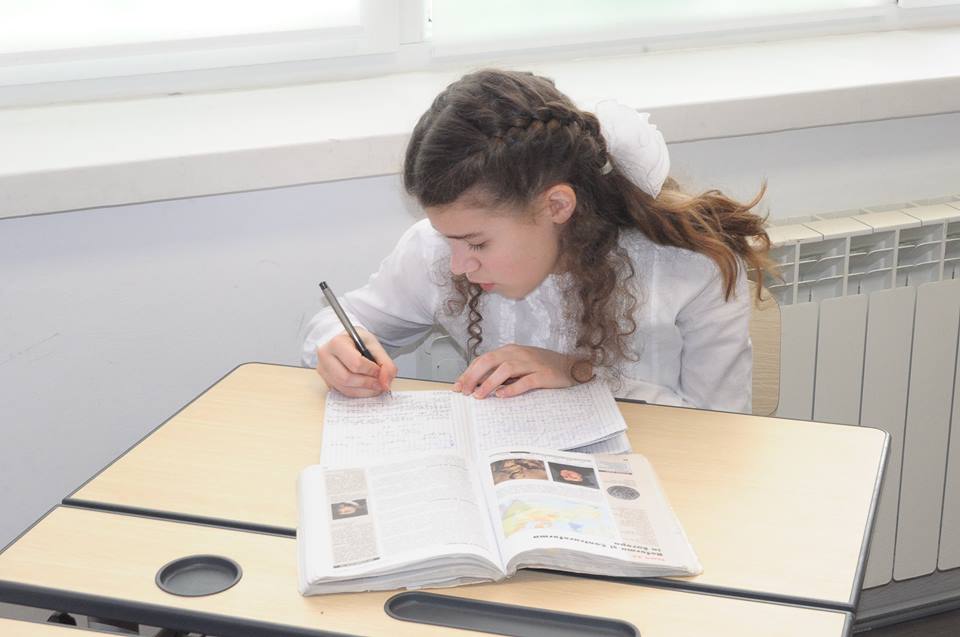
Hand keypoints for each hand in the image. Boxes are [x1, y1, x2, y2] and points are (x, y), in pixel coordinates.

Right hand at [315, 329, 396, 396]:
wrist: (345, 340)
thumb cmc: (357, 340)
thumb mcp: (373, 345)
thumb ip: (385, 363)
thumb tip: (386, 383)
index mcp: (336, 343)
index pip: (355, 362)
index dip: (371, 370)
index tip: (381, 371)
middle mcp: (325, 357)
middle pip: (347, 378)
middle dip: (368, 383)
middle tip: (381, 383)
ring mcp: (323, 370)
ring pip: (344, 388)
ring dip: (364, 391)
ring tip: (376, 386)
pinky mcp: (326, 380)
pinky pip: (343, 391)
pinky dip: (358, 392)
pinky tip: (367, 388)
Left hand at [453, 345, 589, 398]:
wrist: (571, 366)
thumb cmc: (542, 367)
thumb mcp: (519, 365)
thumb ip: (501, 372)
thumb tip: (477, 385)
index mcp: (510, 351)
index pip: (484, 359)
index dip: (469, 372)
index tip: (457, 386)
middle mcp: (519, 354)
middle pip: (490, 361)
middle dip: (473, 376)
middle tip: (464, 391)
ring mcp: (532, 363)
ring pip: (505, 369)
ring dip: (489, 382)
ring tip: (479, 395)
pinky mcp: (544, 374)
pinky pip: (526, 381)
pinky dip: (513, 388)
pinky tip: (502, 395)